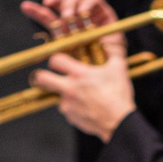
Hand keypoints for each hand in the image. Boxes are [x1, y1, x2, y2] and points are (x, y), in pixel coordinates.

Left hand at [27, 0, 132, 140]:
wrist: (119, 123)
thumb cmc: (119, 95)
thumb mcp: (119, 68)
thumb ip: (113, 50)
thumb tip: (109, 38)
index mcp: (79, 74)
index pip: (55, 60)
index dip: (56, 58)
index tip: (60, 61)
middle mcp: (69, 88)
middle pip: (42, 78)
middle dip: (42, 76)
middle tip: (50, 76)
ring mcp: (68, 104)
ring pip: (57, 95)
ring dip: (65, 94)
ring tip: (83, 96)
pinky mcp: (70, 117)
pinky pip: (67, 109)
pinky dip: (74, 108)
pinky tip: (87, 107)